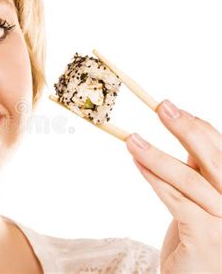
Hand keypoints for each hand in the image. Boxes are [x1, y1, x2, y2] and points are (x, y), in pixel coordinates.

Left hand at [125, 99, 220, 272]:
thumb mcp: (202, 200)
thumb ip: (198, 173)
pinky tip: (137, 163)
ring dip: (157, 155)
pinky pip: (176, 200)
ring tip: (132, 139)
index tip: (171, 107)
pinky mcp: (207, 236)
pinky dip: (154, 179)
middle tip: (162, 106)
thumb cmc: (200, 239)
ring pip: (189, 178)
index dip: (196, 125)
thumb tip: (186, 135)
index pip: (220, 149)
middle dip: (185, 128)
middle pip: (213, 157)